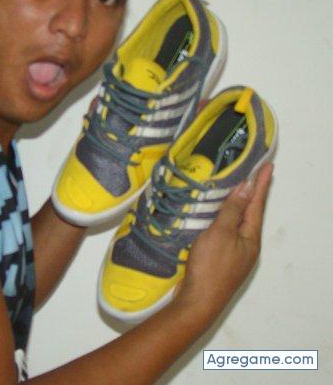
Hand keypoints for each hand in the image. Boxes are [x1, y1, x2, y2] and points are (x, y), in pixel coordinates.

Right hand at [175, 163, 273, 318]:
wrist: (198, 300)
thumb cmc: (211, 265)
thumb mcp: (221, 233)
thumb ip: (232, 210)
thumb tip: (246, 188)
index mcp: (251, 237)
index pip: (257, 203)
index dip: (261, 183)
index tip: (268, 165)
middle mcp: (247, 244)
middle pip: (251, 213)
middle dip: (252, 193)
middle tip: (254, 174)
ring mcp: (235, 253)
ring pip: (238, 222)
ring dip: (238, 205)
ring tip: (236, 189)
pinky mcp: (222, 258)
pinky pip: (227, 231)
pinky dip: (225, 218)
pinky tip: (217, 215)